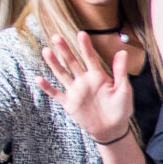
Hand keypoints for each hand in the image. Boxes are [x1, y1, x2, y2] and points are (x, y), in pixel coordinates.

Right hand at [37, 30, 135, 145]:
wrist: (112, 129)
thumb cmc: (121, 109)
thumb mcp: (124, 89)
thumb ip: (120, 72)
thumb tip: (122, 51)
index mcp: (98, 76)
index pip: (90, 57)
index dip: (85, 46)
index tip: (81, 33)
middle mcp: (84, 81)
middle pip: (72, 62)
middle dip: (64, 50)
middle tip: (56, 36)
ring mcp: (75, 91)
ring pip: (62, 74)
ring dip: (54, 64)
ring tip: (46, 51)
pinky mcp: (69, 104)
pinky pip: (56, 94)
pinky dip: (47, 87)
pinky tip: (38, 78)